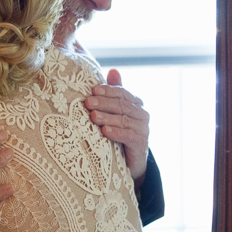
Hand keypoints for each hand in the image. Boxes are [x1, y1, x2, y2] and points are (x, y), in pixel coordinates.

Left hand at [85, 69, 149, 184]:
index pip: (122, 93)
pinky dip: (116, 133)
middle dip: (104, 103)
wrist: (129, 162)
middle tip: (88, 102)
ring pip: (124, 120)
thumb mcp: (115, 112)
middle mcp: (141, 114)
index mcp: (135, 103)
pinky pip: (128, 136)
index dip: (108, 91)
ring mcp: (143, 129)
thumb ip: (114, 93)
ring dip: (107, 117)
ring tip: (93, 116)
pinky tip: (105, 131)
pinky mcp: (141, 144)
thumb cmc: (119, 132)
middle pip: (122, 105)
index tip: (93, 90)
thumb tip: (113, 70)